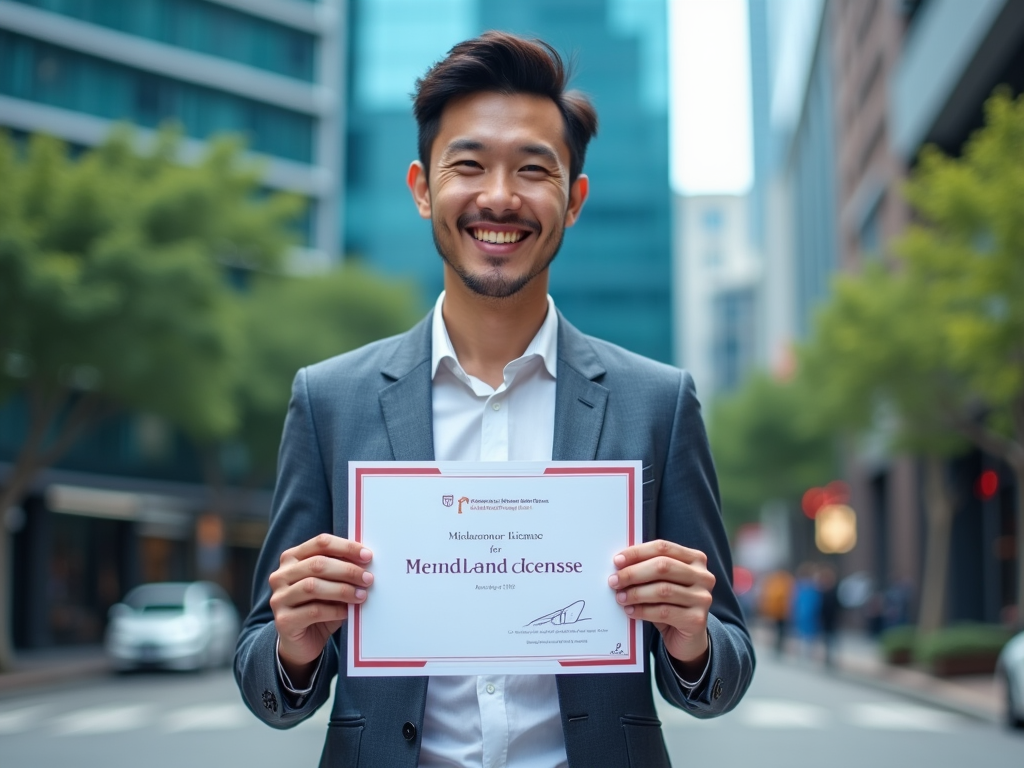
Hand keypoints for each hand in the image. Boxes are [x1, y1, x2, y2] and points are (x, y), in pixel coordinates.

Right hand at [269, 534, 372, 681]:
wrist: (302, 642)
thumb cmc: (319, 607)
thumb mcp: (330, 585)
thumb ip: (340, 571)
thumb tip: (366, 562)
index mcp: (292, 558)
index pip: (321, 543)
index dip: (346, 547)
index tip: (368, 556)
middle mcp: (281, 575)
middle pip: (317, 564)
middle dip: (347, 570)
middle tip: (368, 578)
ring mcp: (279, 598)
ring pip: (313, 586)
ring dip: (342, 590)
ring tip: (361, 595)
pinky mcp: (284, 620)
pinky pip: (313, 611)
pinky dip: (334, 610)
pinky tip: (346, 612)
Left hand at [608, 540, 714, 675]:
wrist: (688, 638)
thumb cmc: (671, 604)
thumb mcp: (662, 582)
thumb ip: (648, 570)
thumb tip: (619, 565)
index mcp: (695, 559)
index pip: (663, 548)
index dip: (637, 552)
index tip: (617, 561)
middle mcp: (703, 576)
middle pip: (663, 566)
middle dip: (634, 573)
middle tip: (614, 581)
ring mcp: (703, 598)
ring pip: (663, 590)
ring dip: (636, 593)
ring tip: (620, 597)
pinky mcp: (697, 619)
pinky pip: (664, 612)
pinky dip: (643, 610)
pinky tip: (630, 611)